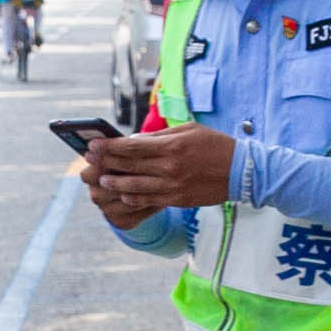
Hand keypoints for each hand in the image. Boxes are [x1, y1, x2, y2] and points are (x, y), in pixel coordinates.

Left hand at [80, 125, 232, 224]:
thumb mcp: (188, 130)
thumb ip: (160, 135)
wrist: (241, 171)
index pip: (132, 146)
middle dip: (106, 162)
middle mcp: (169, 167)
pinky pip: (150, 200)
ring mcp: (173, 186)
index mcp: (171, 146)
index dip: (109, 147)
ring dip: (115, 183)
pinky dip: (134, 198)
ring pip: (135, 186)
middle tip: (89, 160)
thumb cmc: (215, 145)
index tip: (94, 145)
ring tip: (101, 180)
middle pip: (129, 165)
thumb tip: (134, 140)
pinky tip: (123, 195)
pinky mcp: (178, 199)